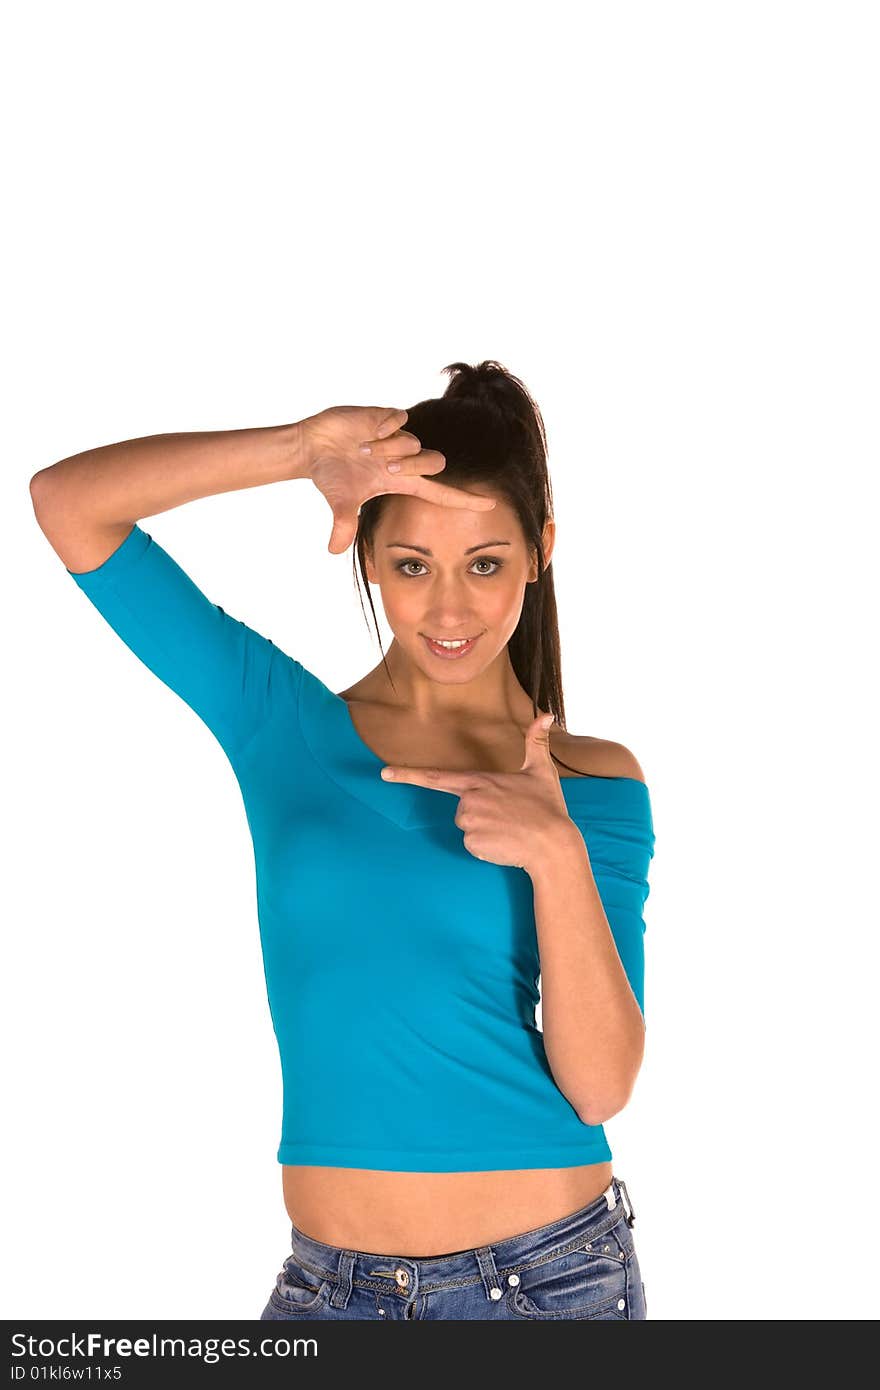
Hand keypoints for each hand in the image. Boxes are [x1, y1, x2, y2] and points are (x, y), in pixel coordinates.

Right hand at [300, 405, 496, 553]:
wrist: (314, 447)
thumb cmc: (332, 476)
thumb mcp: (340, 502)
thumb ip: (344, 525)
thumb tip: (334, 550)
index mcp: (402, 481)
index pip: (442, 492)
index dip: (466, 498)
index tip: (492, 504)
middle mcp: (404, 458)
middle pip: (435, 462)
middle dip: (413, 466)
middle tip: (385, 467)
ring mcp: (396, 436)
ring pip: (414, 441)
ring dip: (390, 448)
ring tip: (363, 450)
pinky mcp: (384, 416)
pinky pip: (399, 418)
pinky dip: (387, 427)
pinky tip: (369, 432)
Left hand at [379, 712, 575, 874]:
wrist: (554, 845)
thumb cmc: (548, 808)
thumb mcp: (542, 771)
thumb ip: (535, 742)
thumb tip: (545, 714)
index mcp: (480, 780)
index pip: (436, 777)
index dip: (407, 775)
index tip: (383, 773)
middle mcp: (469, 799)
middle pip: (461, 807)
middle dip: (481, 813)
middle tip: (509, 816)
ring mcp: (469, 822)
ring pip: (467, 826)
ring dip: (484, 830)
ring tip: (509, 829)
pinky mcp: (472, 843)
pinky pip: (472, 845)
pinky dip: (486, 847)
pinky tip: (505, 843)